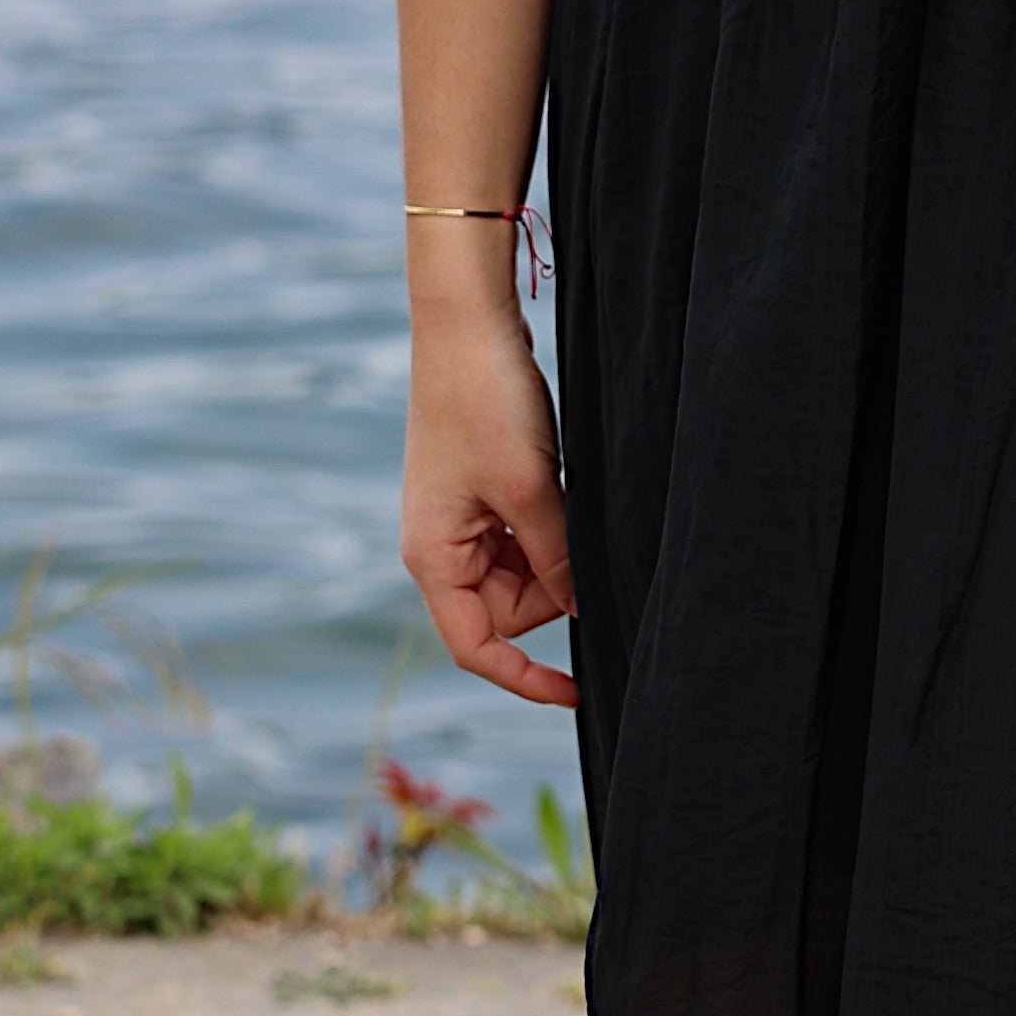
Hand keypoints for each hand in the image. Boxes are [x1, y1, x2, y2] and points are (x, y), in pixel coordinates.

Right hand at [402, 304, 576, 706]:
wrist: (467, 323)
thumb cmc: (485, 401)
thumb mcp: (531, 490)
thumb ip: (558, 560)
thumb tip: (582, 611)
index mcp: (433, 557)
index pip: (476, 647)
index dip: (527, 679)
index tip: (581, 693)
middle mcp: (438, 546)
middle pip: (506, 610)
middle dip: (551, 588)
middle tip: (576, 530)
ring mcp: (458, 519)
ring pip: (521, 573)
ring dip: (554, 551)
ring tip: (562, 492)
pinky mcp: (480, 492)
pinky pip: (522, 536)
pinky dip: (549, 525)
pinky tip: (559, 482)